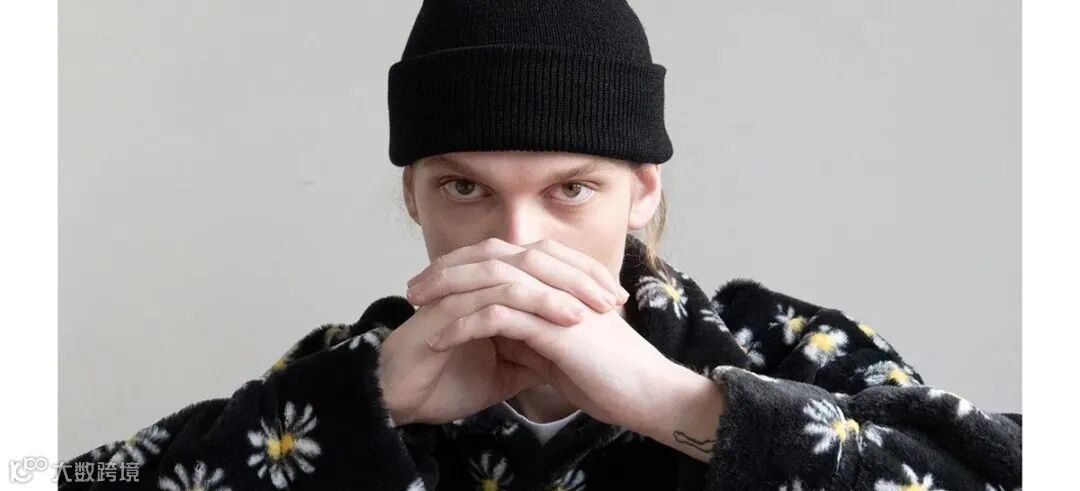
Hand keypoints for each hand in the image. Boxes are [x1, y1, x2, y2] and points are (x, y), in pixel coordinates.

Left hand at [411, 238, 679, 433]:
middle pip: (491, 257)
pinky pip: (497, 316)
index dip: (463, 265)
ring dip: (447, 291)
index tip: (430, 282)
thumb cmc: (608, 374)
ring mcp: (557, 298)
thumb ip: (530, 330)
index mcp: (560, 278)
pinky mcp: (555, 325)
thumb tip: (496, 328)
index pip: (502, 257)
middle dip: (446, 269)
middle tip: (412, 287)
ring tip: (416, 306)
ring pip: (490, 279)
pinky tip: (438, 337)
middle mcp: (558, 279)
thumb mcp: (558, 347)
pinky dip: (463, 324)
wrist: (647, 393)